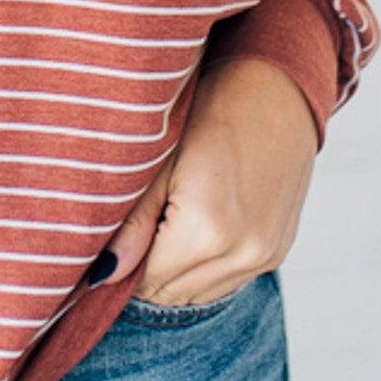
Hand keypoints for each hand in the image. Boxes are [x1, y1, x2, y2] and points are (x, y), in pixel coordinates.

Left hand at [104, 58, 318, 304]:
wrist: (277, 86)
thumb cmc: (211, 109)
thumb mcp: (162, 159)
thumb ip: (133, 224)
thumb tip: (102, 275)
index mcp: (207, 230)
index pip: (145, 281)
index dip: (122, 265)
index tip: (112, 240)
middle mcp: (242, 252)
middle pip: (172, 294)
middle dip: (147, 270)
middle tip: (137, 227)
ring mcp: (265, 255)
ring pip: (200, 294)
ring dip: (177, 271)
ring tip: (169, 220)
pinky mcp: (278, 250)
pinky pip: (228, 280)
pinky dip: (206, 266)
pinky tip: (198, 224)